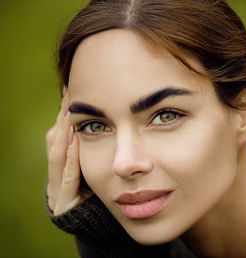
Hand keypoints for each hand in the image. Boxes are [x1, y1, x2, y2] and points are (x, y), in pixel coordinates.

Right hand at [46, 88, 91, 215]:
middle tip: (69, 94)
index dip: (63, 115)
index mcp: (62, 165)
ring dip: (64, 131)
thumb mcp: (90, 167)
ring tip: (69, 110)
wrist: (92, 223)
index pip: (60, 136)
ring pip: (56, 154)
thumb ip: (88, 149)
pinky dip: (70, 156)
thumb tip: (93, 122)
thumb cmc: (95, 192)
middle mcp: (56, 174)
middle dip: (63, 118)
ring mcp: (57, 188)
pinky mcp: (64, 201)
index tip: (70, 94)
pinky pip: (68, 175)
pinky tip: (73, 137)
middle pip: (55, 141)